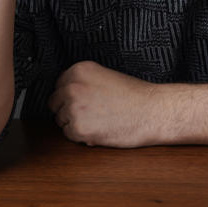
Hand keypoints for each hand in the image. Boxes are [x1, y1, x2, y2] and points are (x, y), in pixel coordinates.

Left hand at [48, 61, 163, 146]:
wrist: (152, 111)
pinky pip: (69, 136)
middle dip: (69, 110)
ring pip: (61, 121)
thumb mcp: (104, 76)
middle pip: (55, 104)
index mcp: (79, 70)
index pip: (58, 86)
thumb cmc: (134, 95)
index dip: (70, 96)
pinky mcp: (78, 128)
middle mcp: (72, 86)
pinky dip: (82, 136)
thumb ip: (82, 82)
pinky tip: (100, 129)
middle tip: (92, 113)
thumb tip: (63, 96)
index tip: (85, 101)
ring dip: (75, 124)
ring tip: (99, 120)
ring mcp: (73, 108)